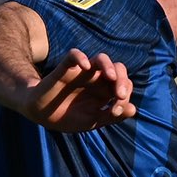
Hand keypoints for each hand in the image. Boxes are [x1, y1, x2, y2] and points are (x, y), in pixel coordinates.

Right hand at [21, 49, 135, 132]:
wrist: (42, 115)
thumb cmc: (68, 117)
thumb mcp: (92, 121)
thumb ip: (112, 116)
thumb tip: (134, 109)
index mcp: (105, 91)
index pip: (124, 85)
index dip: (125, 97)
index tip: (114, 112)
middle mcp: (97, 79)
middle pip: (118, 69)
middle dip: (122, 80)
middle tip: (119, 95)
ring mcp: (82, 72)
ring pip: (101, 58)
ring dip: (109, 66)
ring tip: (110, 77)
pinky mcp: (66, 68)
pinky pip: (74, 54)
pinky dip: (81, 57)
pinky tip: (85, 66)